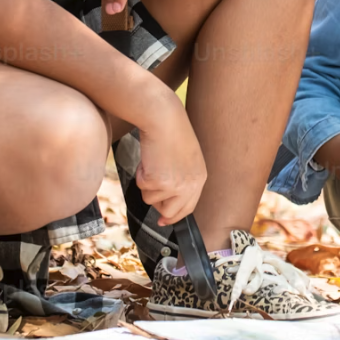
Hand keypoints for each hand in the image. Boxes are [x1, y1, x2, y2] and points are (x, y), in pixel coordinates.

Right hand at [129, 93, 205, 225]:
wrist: (163, 119)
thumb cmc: (172, 133)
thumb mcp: (186, 159)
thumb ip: (181, 179)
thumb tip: (166, 207)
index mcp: (199, 179)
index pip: (188, 208)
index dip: (174, 216)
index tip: (162, 221)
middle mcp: (189, 186)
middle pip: (169, 211)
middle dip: (157, 202)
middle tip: (152, 183)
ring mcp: (174, 186)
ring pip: (151, 199)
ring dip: (147, 183)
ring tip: (153, 162)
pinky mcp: (158, 182)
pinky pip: (141, 187)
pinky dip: (140, 174)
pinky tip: (148, 159)